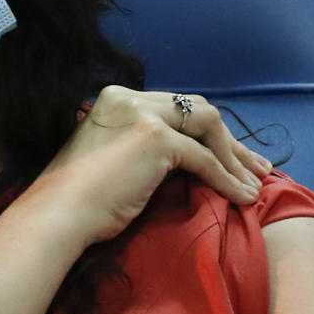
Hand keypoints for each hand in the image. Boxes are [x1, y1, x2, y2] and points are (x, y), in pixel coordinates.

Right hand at [33, 86, 271, 243]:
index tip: (228, 156)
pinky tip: (240, 196)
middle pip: (196, 110)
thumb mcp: (110, 158)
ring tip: (255, 184)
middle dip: (229, 141)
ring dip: (233, 157)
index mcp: (115, 99)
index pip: (174, 107)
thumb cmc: (77, 200)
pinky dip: (225, 178)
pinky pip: (204, 159)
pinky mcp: (156, 139)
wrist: (58, 215)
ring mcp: (143, 115)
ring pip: (207, 126)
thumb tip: (180, 160)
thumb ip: (139, 147)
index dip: (205, 133)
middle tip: (254, 168)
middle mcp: (130, 98)